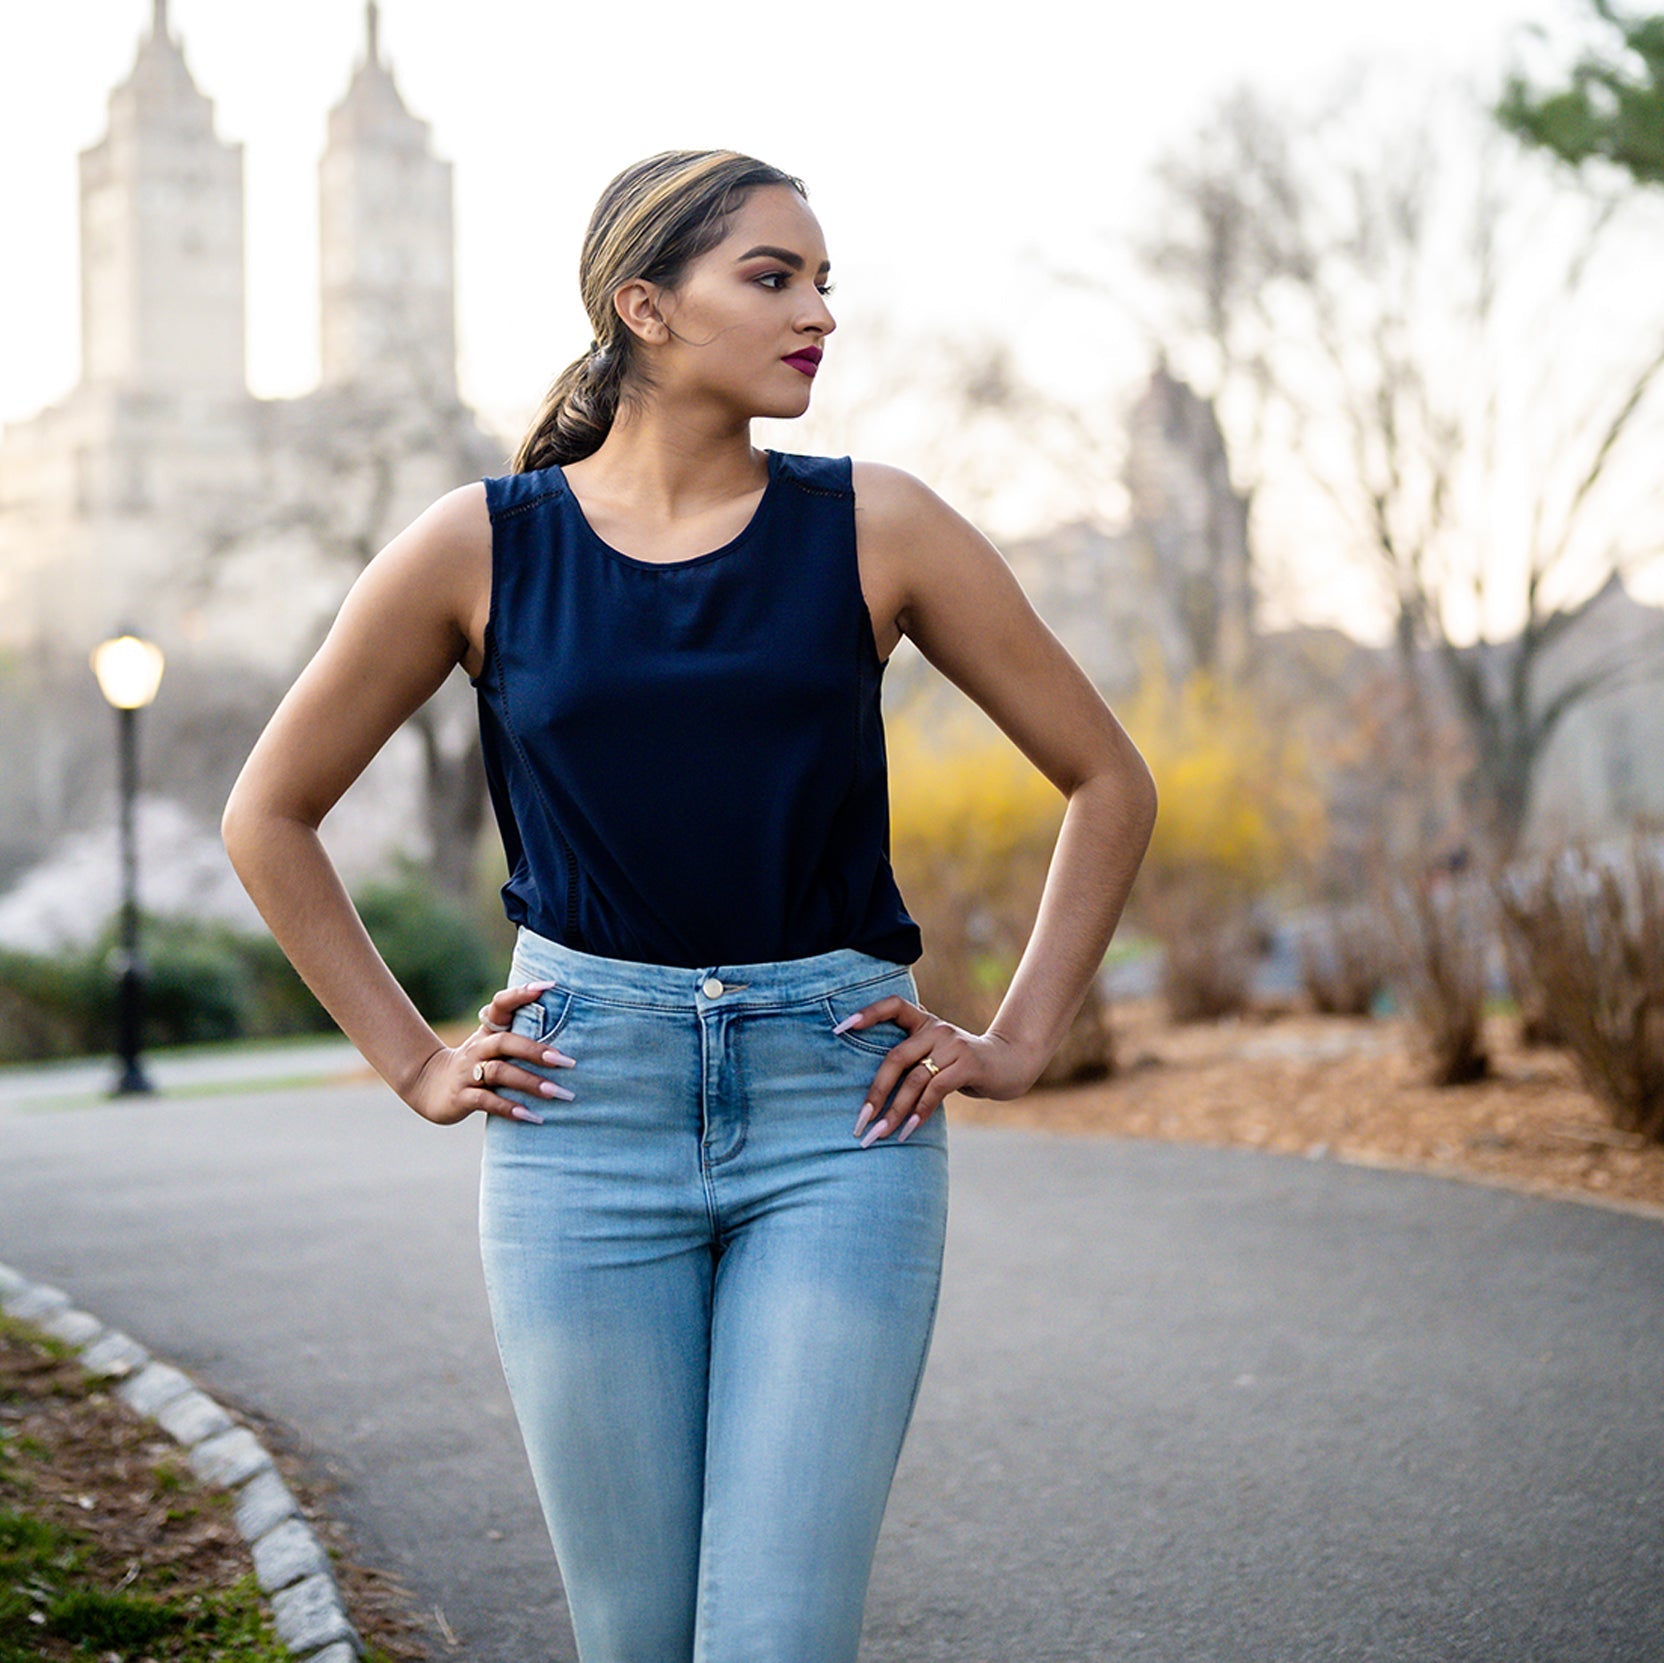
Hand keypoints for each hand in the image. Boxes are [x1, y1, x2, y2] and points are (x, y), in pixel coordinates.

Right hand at [406, 981, 575, 1126]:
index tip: (548, 986)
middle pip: (505, 1042)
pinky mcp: (462, 1097)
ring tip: (556, 1092)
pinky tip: (531, 1116)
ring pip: (499, 1072)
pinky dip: (509, 1108)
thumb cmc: (477, 1062)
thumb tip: (566, 1028)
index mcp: (488, 1031)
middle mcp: (478, 1048)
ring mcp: (468, 1072)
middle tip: (566, 1061)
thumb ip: (520, 1034)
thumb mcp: (492, 1044)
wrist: (430, 1085)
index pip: (501, 1005)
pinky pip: (487, 1102)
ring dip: (529, 1083)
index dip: (521, 994)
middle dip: (536, 1051)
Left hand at [839, 995, 1043, 1146]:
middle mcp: (935, 1028)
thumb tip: (874, 1087)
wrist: (1010, 1063)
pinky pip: (935, 1090)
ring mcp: (952, 1045)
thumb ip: (913, 1057)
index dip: (866, 1014)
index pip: (893, 1006)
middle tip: (859, 1122)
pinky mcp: (967, 1064)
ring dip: (895, 1112)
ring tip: (879, 1134)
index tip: (839, 1029)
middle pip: (895, 1058)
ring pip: (914, 1080)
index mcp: (924, 1021)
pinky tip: (908, 1131)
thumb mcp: (937, 1052)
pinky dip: (920, 1112)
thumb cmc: (963, 1063)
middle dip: (875, 1092)